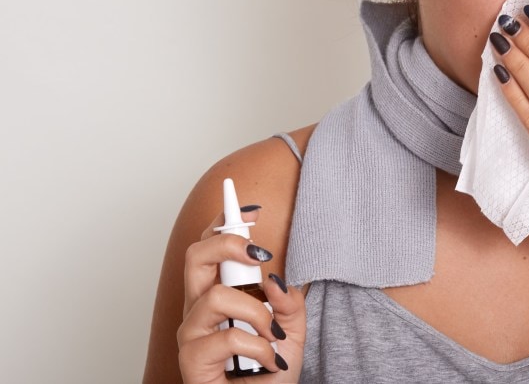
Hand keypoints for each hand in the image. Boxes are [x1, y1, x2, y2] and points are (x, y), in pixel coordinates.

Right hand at [177, 210, 305, 382]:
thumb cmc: (270, 371)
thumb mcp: (291, 328)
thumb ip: (287, 300)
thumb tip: (272, 277)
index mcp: (218, 295)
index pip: (210, 249)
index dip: (225, 223)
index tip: (252, 207)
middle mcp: (199, 310)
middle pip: (195, 256)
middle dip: (228, 243)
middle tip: (259, 254)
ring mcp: (192, 335)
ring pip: (215, 297)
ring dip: (256, 312)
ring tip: (273, 334)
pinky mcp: (192, 361)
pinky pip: (227, 337)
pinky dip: (259, 345)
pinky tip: (270, 359)